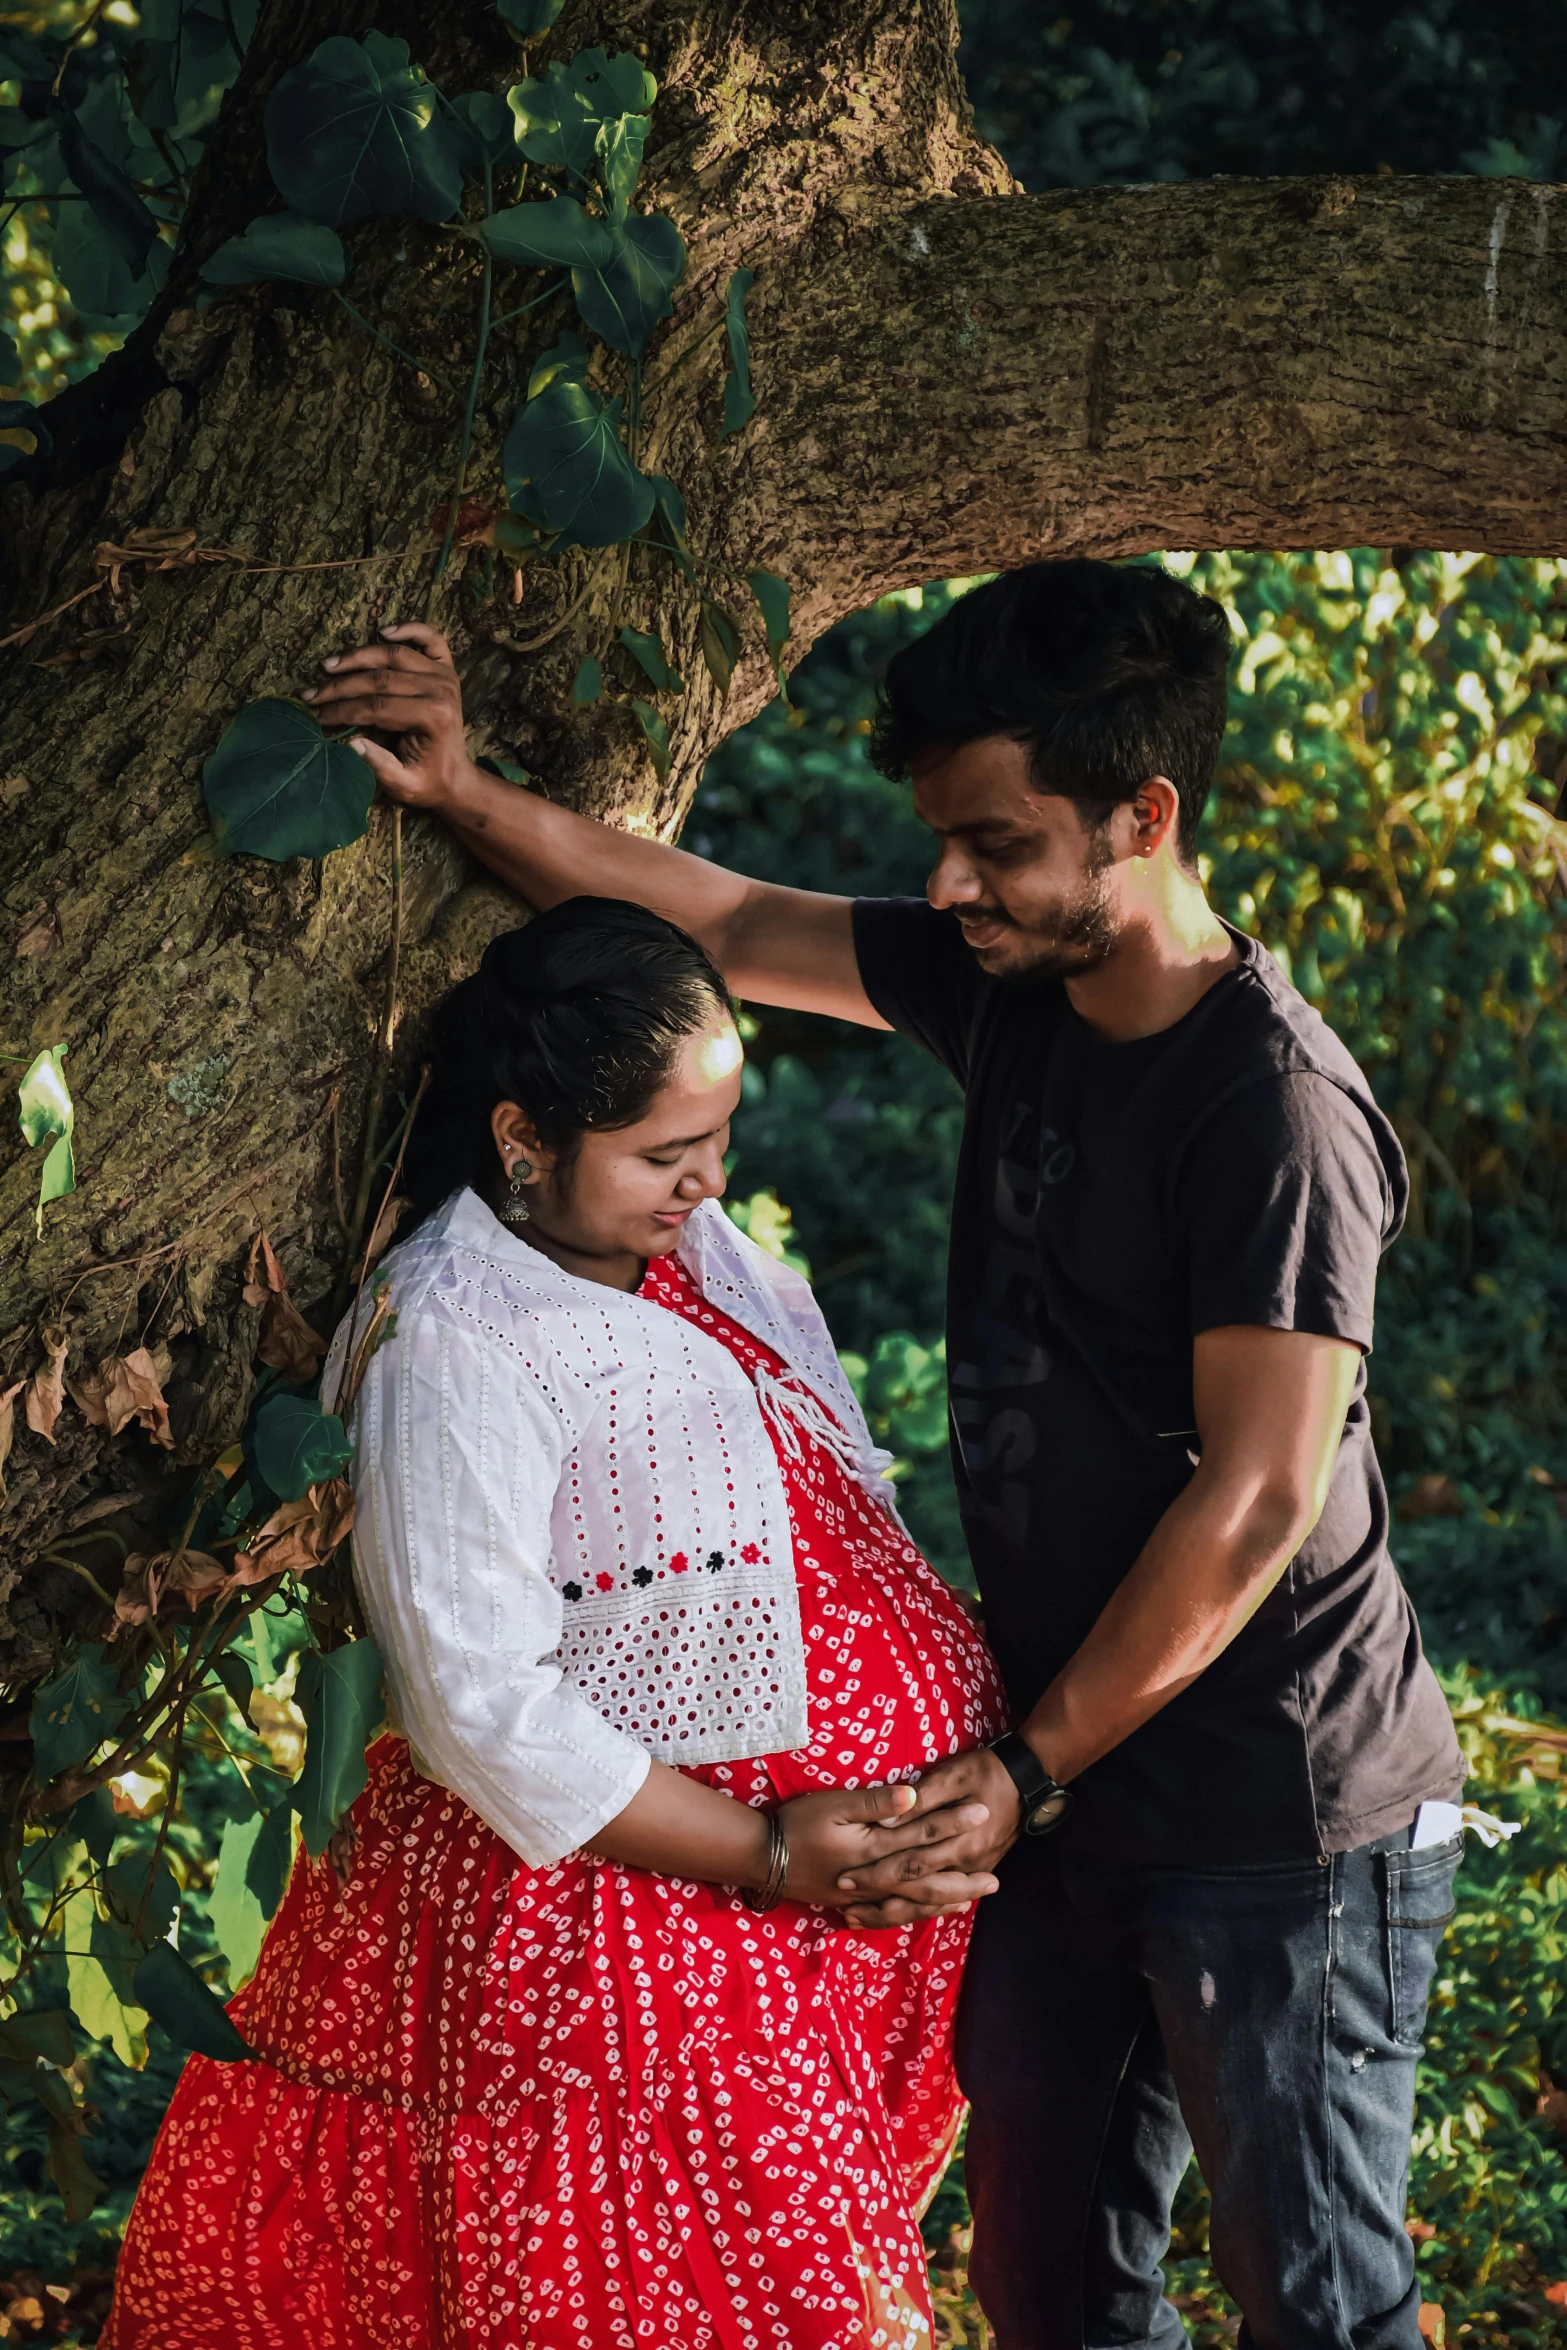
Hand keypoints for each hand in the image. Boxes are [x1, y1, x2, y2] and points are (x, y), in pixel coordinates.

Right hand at [303, 621, 475, 811]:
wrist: (457, 777)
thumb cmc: (428, 782)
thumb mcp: (403, 785)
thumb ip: (379, 765)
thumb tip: (350, 743)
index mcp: (433, 718)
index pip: (377, 707)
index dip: (341, 710)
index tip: (315, 714)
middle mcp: (441, 690)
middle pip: (380, 679)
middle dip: (340, 686)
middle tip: (311, 694)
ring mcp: (445, 675)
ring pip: (394, 655)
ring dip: (358, 657)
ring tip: (328, 665)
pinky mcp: (447, 668)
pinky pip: (432, 639)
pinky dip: (410, 629)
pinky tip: (383, 631)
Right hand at [776, 1782, 999, 1923]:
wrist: (762, 1857)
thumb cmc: (796, 1824)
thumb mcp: (832, 1804)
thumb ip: (874, 1802)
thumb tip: (914, 1797)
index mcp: (873, 1849)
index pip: (922, 1835)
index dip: (953, 1824)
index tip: (981, 1813)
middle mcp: (875, 1878)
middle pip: (928, 1881)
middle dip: (963, 1879)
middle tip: (996, 1880)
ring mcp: (865, 1896)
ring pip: (914, 1904)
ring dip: (947, 1900)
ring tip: (973, 1897)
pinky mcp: (854, 1903)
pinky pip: (895, 1914)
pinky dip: (918, 1913)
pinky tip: (931, 1910)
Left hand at [834, 1747, 1022, 1927]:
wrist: (1027, 1779)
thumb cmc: (985, 1771)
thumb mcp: (953, 1776)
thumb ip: (921, 1799)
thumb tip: (886, 1819)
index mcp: (959, 1842)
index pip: (910, 1865)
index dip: (876, 1874)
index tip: (845, 1879)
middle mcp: (966, 1864)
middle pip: (917, 1892)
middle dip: (879, 1900)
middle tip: (845, 1906)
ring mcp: (973, 1870)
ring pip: (930, 1903)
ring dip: (894, 1912)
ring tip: (860, 1919)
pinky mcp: (976, 1869)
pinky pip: (943, 1898)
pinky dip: (918, 1908)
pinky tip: (896, 1911)